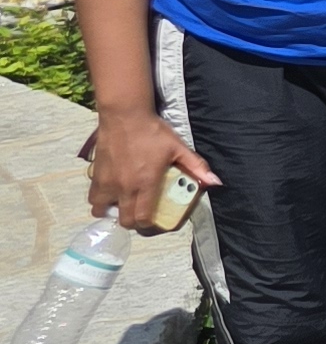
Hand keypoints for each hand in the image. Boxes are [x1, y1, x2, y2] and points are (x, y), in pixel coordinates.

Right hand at [87, 101, 213, 230]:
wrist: (124, 116)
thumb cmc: (153, 132)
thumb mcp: (178, 148)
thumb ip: (196, 166)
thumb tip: (214, 182)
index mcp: (145, 184)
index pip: (142, 219)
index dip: (151, 227)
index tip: (159, 223)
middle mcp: (123, 187)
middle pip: (124, 221)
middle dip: (135, 224)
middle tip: (143, 216)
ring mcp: (106, 183)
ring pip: (102, 211)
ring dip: (113, 213)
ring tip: (124, 205)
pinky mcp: (95, 175)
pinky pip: (93, 197)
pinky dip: (101, 200)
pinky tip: (113, 191)